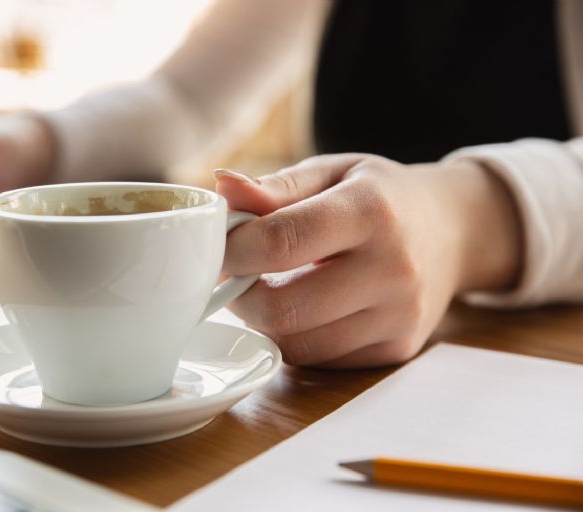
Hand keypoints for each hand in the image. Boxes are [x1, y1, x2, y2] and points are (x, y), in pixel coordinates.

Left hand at [215, 155, 520, 367]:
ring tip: (269, 288)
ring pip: (296, 344)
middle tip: (234, 276)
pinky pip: (320, 360)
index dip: (231, 251)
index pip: (281, 241)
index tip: (212, 250)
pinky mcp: (396, 350)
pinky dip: (296, 338)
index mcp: (371, 210)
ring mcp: (399, 317)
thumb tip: (220, 188)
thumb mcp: (332, 173)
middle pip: (283, 308)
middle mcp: (392, 269)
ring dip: (264, 321)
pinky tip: (303, 308)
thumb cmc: (379, 196)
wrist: (452, 231)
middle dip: (240, 295)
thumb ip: (275, 187)